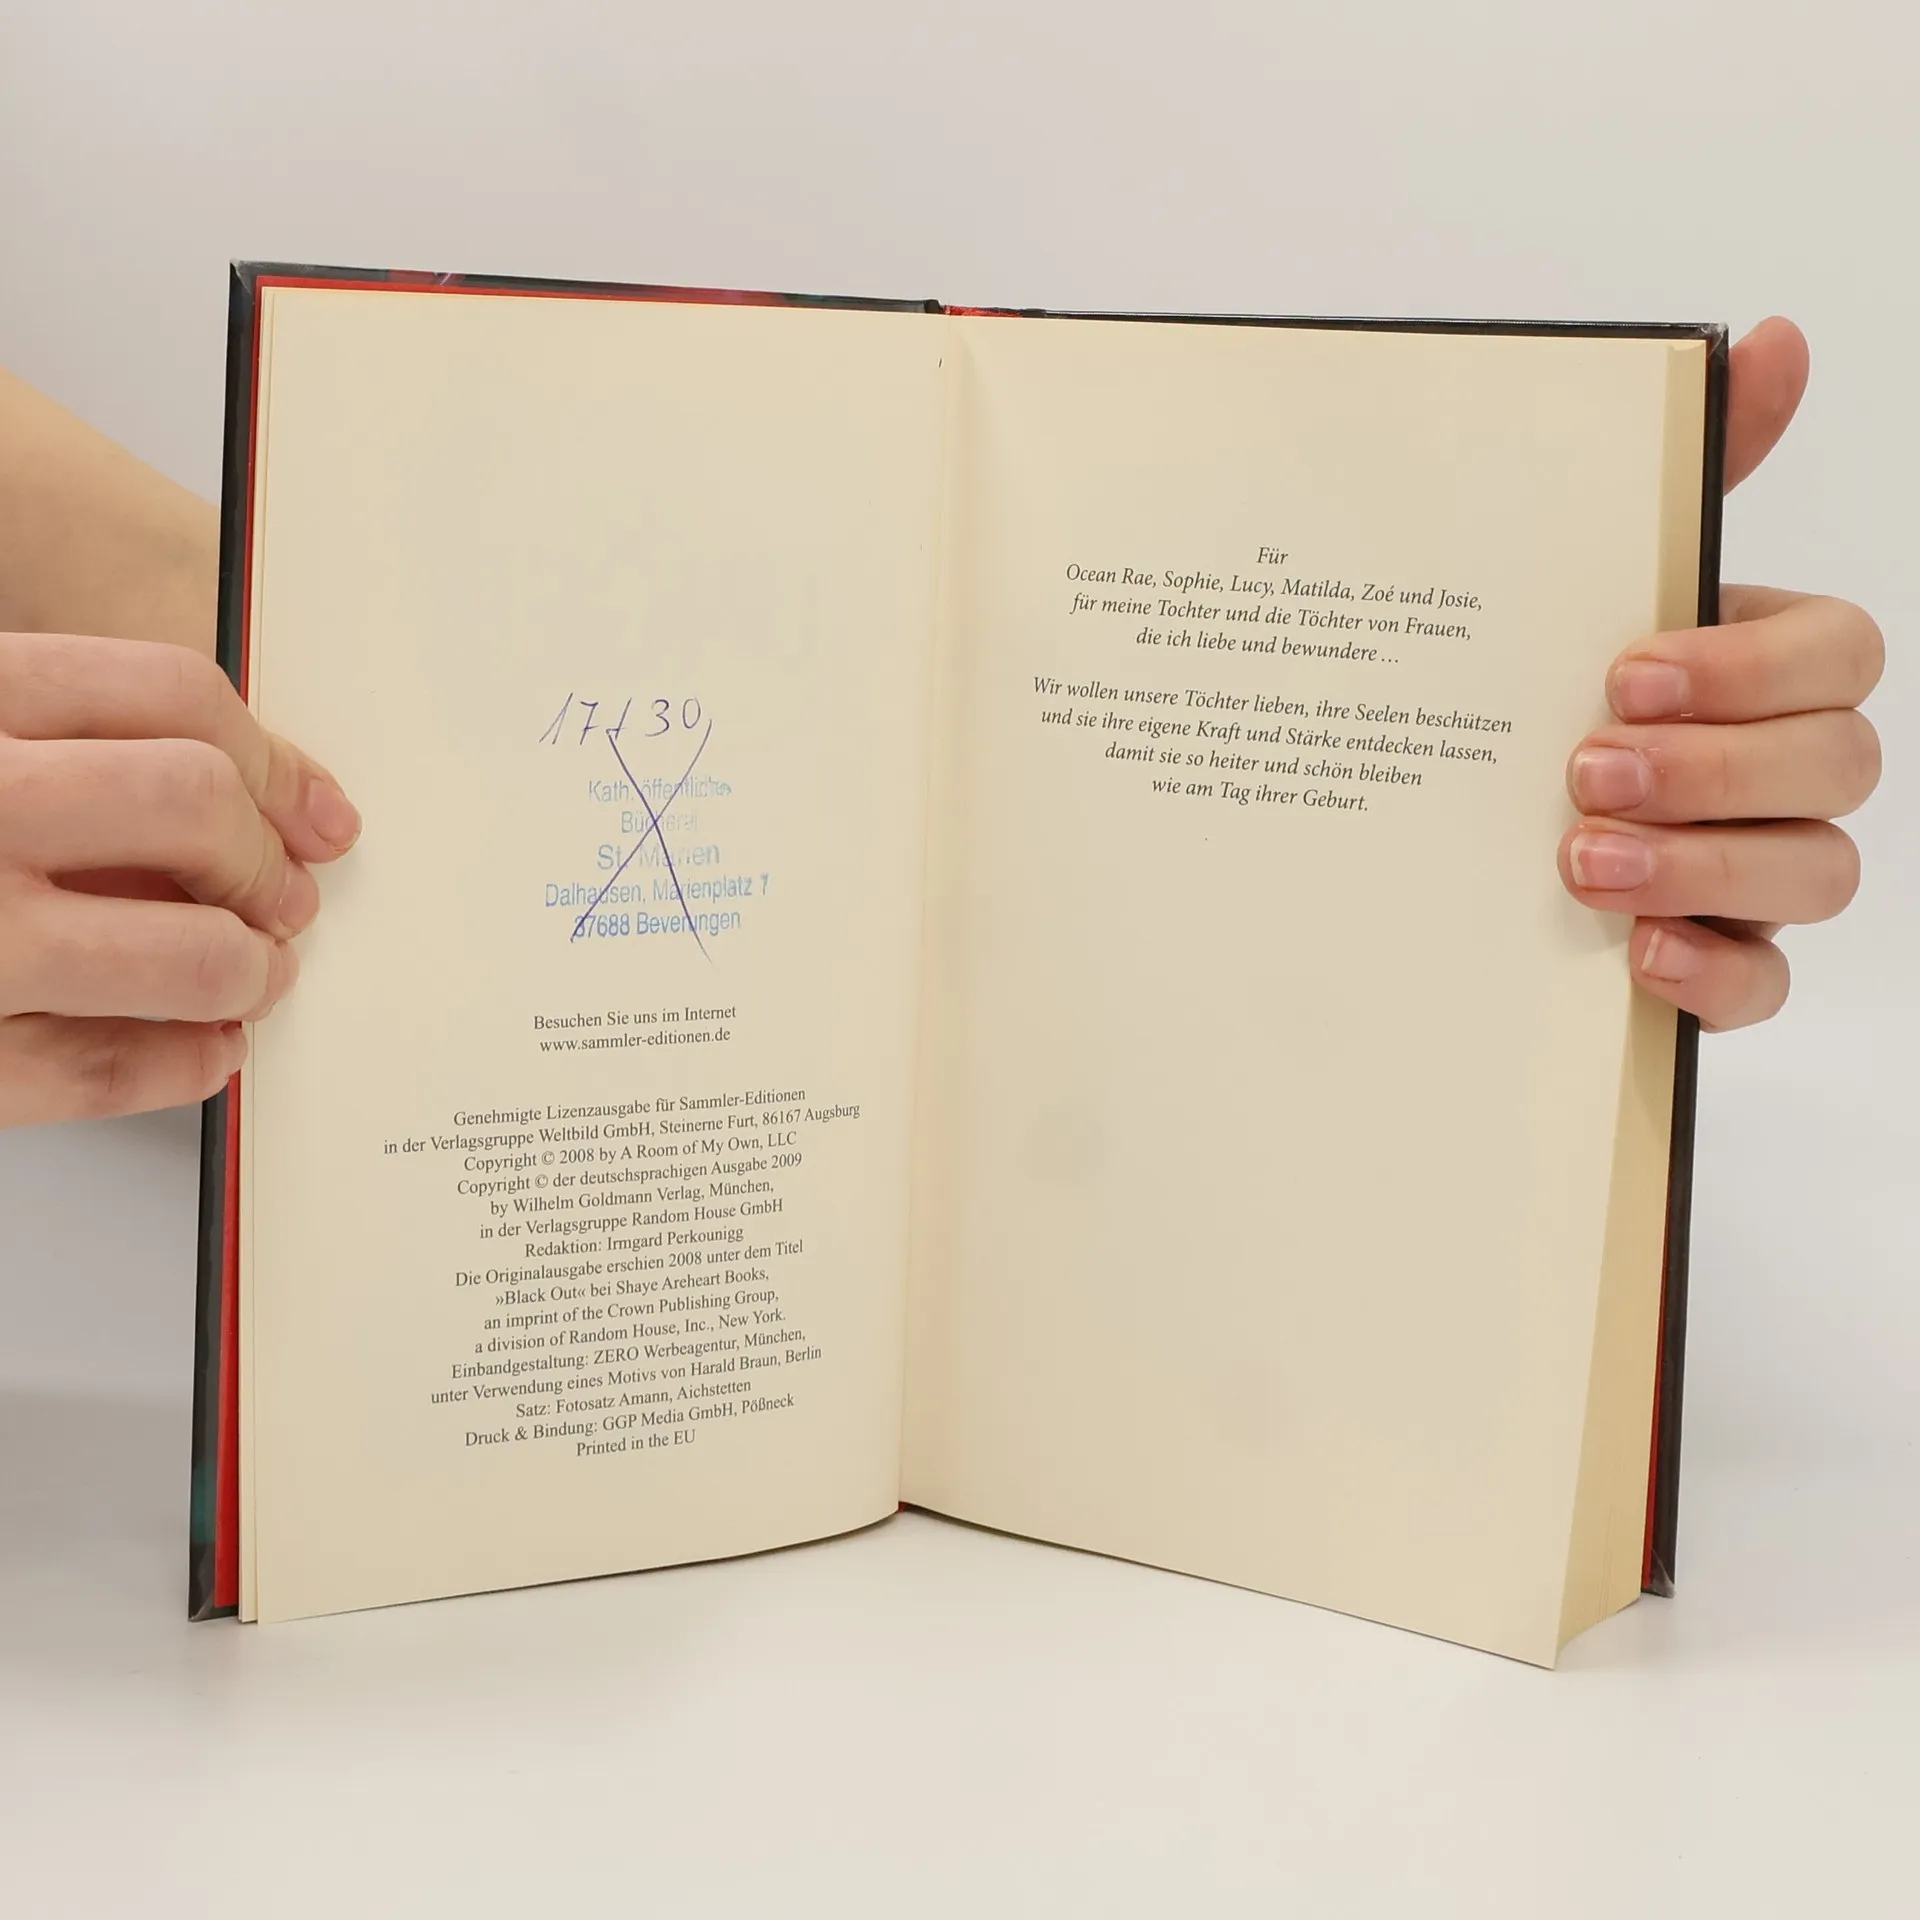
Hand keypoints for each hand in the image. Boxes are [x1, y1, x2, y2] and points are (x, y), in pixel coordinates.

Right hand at [0, 633, 359, 1126]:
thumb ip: (73, 751)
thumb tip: (248, 802)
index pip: (169, 693)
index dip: (270, 758)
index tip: (316, 809)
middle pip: (195, 804)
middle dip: (267, 861)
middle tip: (290, 898)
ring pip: (189, 953)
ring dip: (248, 970)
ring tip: (254, 974)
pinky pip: (102, 1071)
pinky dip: (182, 1063)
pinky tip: (208, 1047)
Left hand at [1559, 318, 1882, 1029]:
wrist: (1431, 815)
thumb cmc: (1537, 686)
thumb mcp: (1582, 578)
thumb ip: (1683, 471)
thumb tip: (1767, 339)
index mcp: (1761, 666)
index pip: (1840, 654)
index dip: (1751, 667)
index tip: (1623, 673)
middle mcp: (1780, 768)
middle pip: (1841, 765)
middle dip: (1718, 768)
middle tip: (1587, 772)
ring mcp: (1758, 870)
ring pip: (1820, 874)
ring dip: (1707, 866)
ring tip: (1581, 862)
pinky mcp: (1718, 961)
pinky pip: (1768, 984)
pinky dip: (1715, 973)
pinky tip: (1636, 957)